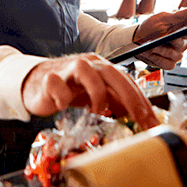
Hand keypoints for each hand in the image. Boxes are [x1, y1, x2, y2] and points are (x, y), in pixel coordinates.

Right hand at [21, 53, 158, 130]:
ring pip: (87, 71)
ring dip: (96, 94)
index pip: (126, 81)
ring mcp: (68, 68)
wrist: (36, 83)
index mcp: (101, 68)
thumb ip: (114, 101)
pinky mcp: (49, 77)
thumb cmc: (69, 89)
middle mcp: (88, 64)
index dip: (141, 101)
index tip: (151, 122)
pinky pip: (57, 84)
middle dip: (129, 97)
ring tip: (95, 111)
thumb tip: (138, 116)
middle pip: (112, 73)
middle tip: (138, 118)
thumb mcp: (95, 95)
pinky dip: (62, 97)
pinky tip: (62, 106)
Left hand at [132, 6, 186, 69]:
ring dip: (163, 50)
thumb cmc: (151, 27)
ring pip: (176, 55)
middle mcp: (182, 43)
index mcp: (182, 30)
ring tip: (153, 46)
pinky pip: (168, 64)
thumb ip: (178, 16)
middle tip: (170, 38)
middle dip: (176, 41)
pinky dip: (157, 58)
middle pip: (184, 45)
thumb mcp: (162, 18)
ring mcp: (176, 55)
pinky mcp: (169, 64)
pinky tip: (150, 53)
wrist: (136, 39)